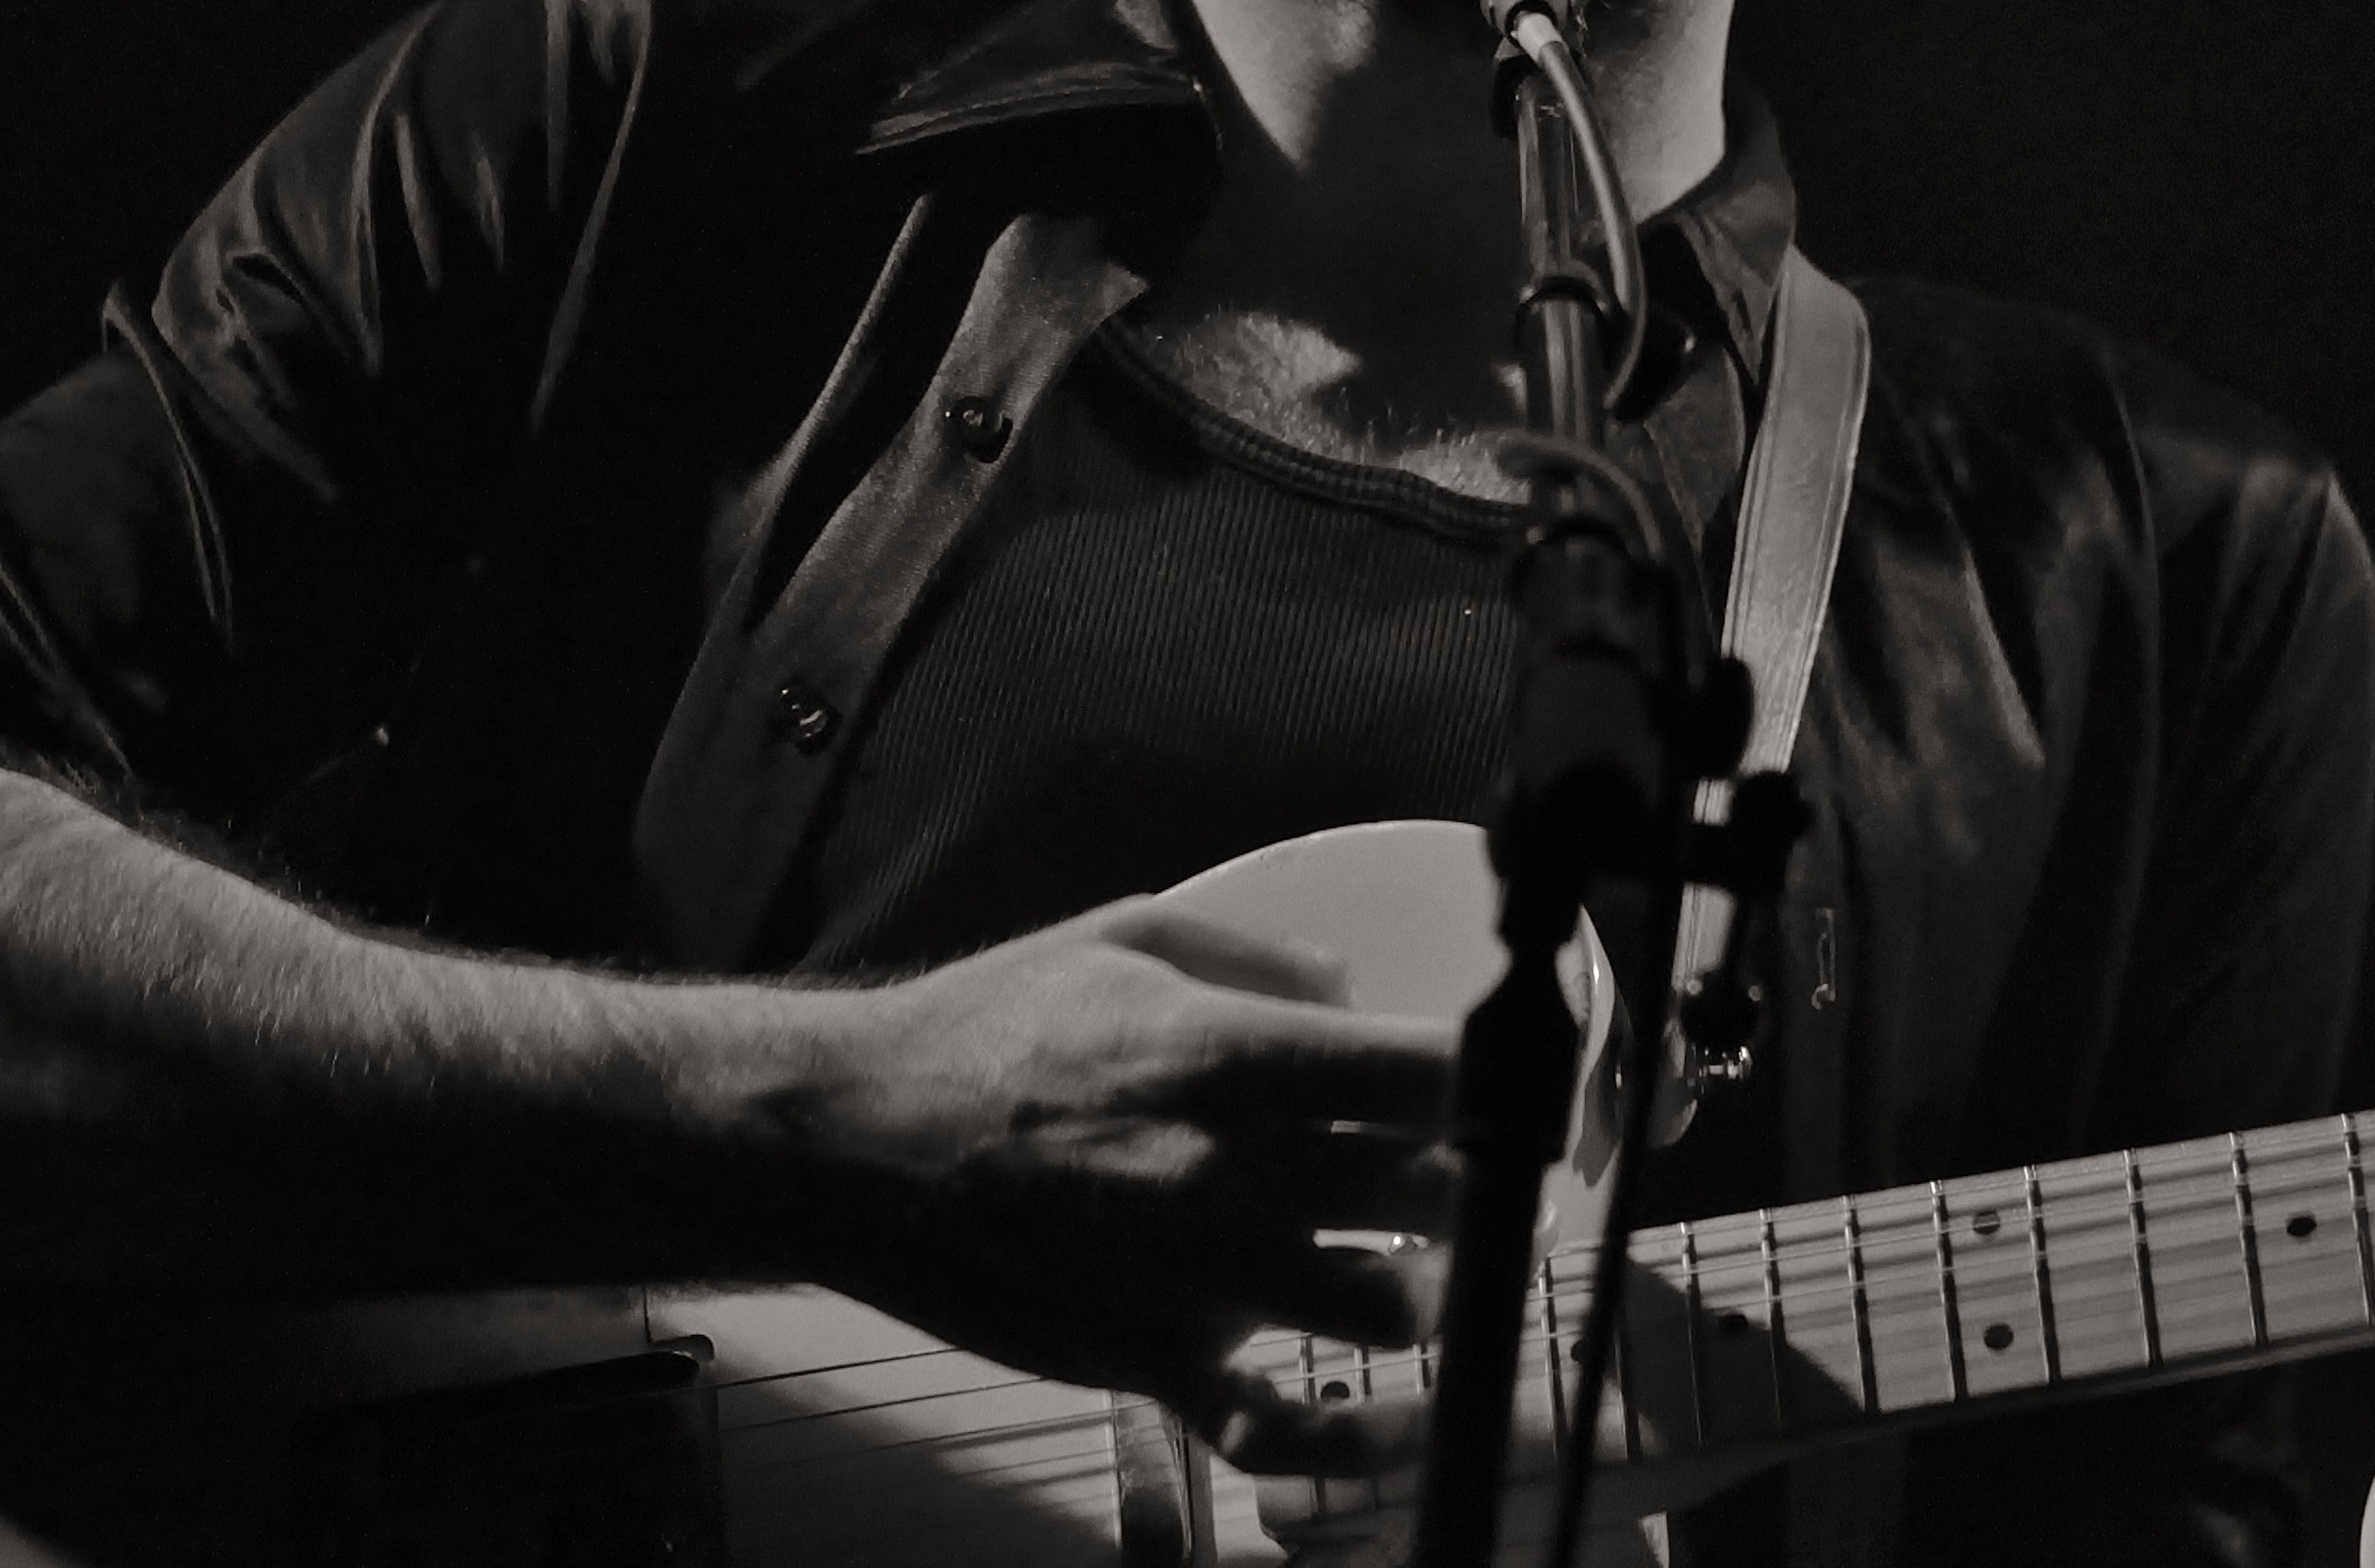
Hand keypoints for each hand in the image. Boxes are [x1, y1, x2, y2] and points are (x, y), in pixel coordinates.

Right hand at [789, 896, 1458, 1475]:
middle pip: (1430, 1193)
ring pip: (1385, 1309)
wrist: (856, 1144)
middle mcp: (1230, 1170)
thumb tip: (1358, 996)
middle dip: (1469, 1184)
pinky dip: (1353, 1440)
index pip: (1430, 1075)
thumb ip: (1262, 960)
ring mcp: (1195, 1277)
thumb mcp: (1127, 936)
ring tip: (1408, 1264)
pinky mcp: (1152, 1359)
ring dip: (1421, 1290)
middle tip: (1469, 1175)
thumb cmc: (987, 1031)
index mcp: (1231, 1055)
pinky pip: (1279, 1431)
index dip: (1501, 1080)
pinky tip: (1394, 1420)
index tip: (1517, 1082)